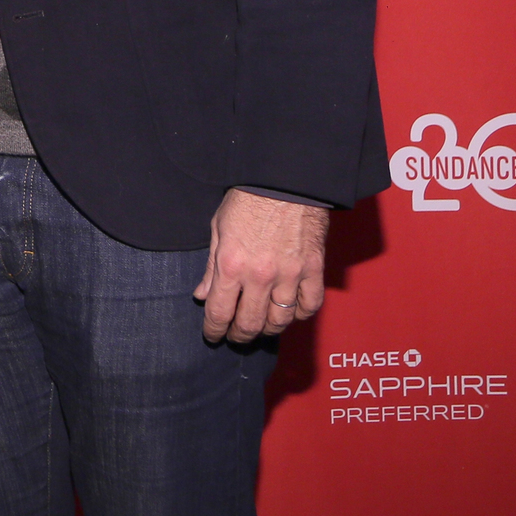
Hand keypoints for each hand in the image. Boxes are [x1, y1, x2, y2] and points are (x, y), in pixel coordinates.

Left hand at [193, 189, 327, 343]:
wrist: (284, 179)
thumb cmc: (247, 199)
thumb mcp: (218, 229)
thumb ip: (211, 267)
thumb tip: (201, 295)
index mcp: (231, 265)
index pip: (219, 312)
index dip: (214, 330)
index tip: (213, 336)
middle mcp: (260, 276)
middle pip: (249, 324)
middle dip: (239, 336)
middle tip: (235, 336)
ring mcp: (289, 275)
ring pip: (280, 321)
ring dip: (267, 330)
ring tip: (260, 327)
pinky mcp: (314, 269)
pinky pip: (309, 305)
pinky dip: (299, 314)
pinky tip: (289, 312)